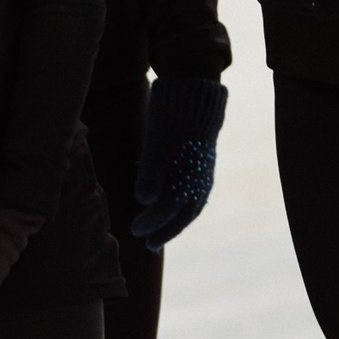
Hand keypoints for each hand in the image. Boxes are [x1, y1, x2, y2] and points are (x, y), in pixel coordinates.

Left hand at [131, 75, 226, 247]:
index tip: (135, 231)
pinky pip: (193, 192)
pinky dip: (180, 204)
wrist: (195, 93)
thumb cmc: (172, 118)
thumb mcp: (157, 143)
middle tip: (149, 245)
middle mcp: (199, 179)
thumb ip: (151, 173)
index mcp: (188, 177)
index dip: (152, 223)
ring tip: (159, 232)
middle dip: (165, 230)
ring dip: (173, 221)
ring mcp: (203, 172)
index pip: (168, 210)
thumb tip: (143, 202)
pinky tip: (166, 203)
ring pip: (189, 205)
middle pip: (183, 214)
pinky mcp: (202, 163)